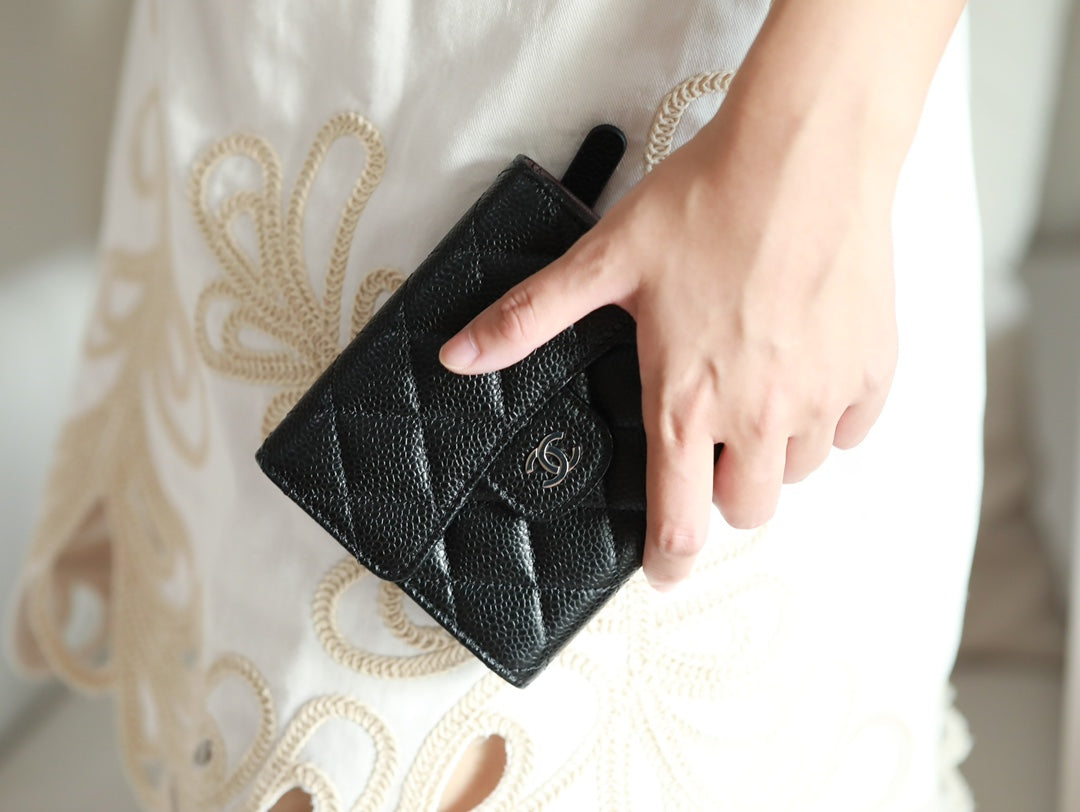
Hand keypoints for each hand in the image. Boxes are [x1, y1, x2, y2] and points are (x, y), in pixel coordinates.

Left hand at [437, 0, 965, 590]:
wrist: (803, 151)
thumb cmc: (705, 204)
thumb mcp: (604, 261)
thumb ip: (529, 319)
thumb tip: (458, 357)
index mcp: (687, 403)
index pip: (680, 523)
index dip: (667, 562)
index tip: (662, 571)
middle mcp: (759, 416)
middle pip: (747, 510)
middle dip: (721, 493)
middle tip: (708, 443)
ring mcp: (821, 396)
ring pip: (799, 471)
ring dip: (772, 453)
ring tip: (753, 394)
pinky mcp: (872, 369)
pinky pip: (851, 429)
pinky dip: (826, 418)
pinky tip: (804, 370)